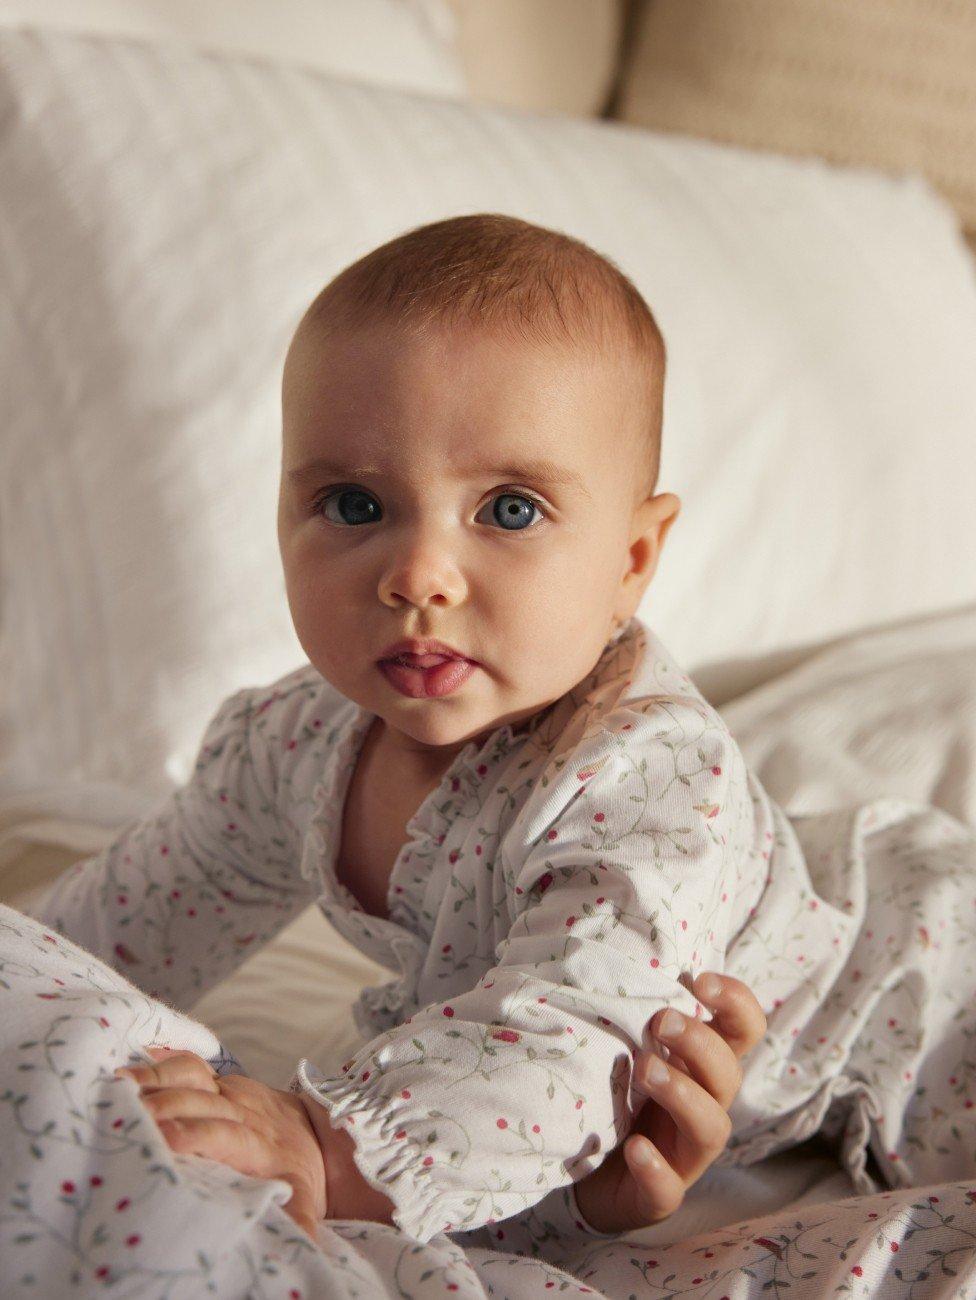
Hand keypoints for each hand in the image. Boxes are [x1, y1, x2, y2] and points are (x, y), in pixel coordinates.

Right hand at [115, 1048, 326, 1238]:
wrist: (316, 1131)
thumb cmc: (299, 1173)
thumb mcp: (304, 1201)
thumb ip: (297, 1221)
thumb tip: (301, 1244)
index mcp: (257, 1144)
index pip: (224, 1134)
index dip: (195, 1134)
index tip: (167, 1139)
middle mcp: (241, 1110)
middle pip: (199, 1101)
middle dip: (163, 1106)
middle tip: (125, 1114)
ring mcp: (228, 1090)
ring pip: (192, 1075)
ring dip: (154, 1078)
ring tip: (116, 1085)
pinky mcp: (217, 1079)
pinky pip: (188, 1064)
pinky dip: (159, 1061)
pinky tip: (130, 1063)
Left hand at [573, 971, 765, 1233]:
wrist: (585, 1172)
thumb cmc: (615, 1093)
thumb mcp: (628, 1044)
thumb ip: (635, 1008)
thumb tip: (614, 944)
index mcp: (701, 1066)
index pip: (744, 1029)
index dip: (736, 1002)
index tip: (699, 979)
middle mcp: (703, 1106)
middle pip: (728, 1073)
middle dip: (699, 1042)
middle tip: (659, 1019)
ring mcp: (684, 1155)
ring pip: (711, 1129)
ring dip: (683, 1095)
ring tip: (643, 1068)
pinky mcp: (656, 1196)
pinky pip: (668, 1190)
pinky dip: (655, 1170)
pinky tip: (635, 1149)